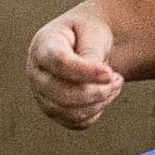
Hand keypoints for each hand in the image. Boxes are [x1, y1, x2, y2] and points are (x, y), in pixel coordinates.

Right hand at [28, 5, 124, 129]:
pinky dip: (95, 112)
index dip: (84, 71)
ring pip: (67, 112)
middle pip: (60, 93)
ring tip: (115, 84)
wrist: (84, 42)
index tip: (109, 73)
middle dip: (95, 92)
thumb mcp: (93, 33)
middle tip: (117, 79)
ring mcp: (41, 94)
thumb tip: (98, 78)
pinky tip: (105, 95)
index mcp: (43, 45)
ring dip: (98, 103)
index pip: (58, 62)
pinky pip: (74, 122)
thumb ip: (91, 54)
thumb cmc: (87, 33)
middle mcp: (36, 72)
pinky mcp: (53, 110)